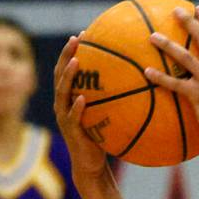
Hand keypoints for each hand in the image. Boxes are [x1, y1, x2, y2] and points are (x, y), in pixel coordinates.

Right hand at [53, 33, 107, 181]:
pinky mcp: (71, 132)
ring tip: (76, 62)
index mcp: (70, 97)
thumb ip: (114, 99)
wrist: (91, 165)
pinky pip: (72, 117)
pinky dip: (76, 107)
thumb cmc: (102, 138)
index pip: (68, 69)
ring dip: (68, 76)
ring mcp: (65, 118)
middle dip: (65, 56)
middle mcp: (63, 104)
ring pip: (62, 93)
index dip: (71, 51)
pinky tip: (81, 99)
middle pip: (60, 75)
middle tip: (75, 39)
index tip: (81, 34)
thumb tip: (138, 83)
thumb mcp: (107, 116)